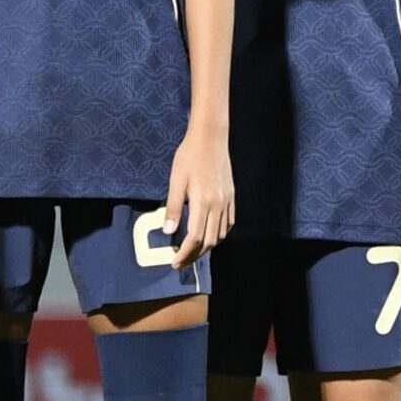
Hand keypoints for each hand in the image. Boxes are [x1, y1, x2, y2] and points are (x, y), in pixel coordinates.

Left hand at [163, 125, 234, 267]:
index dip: (185, 254)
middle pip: (209, 241)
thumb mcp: (176, 180)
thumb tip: (168, 232)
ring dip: (207, 247)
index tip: (174, 263)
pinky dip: (219, 235)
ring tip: (193, 251)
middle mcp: (218, 205)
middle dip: (194, 256)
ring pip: (220, 235)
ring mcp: (227, 202)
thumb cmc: (189, 156)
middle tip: (181, 261)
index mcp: (202, 202)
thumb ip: (173, 207)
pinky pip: (228, 224)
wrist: (211, 138)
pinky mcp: (232, 197)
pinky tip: (209, 236)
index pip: (195, 238)